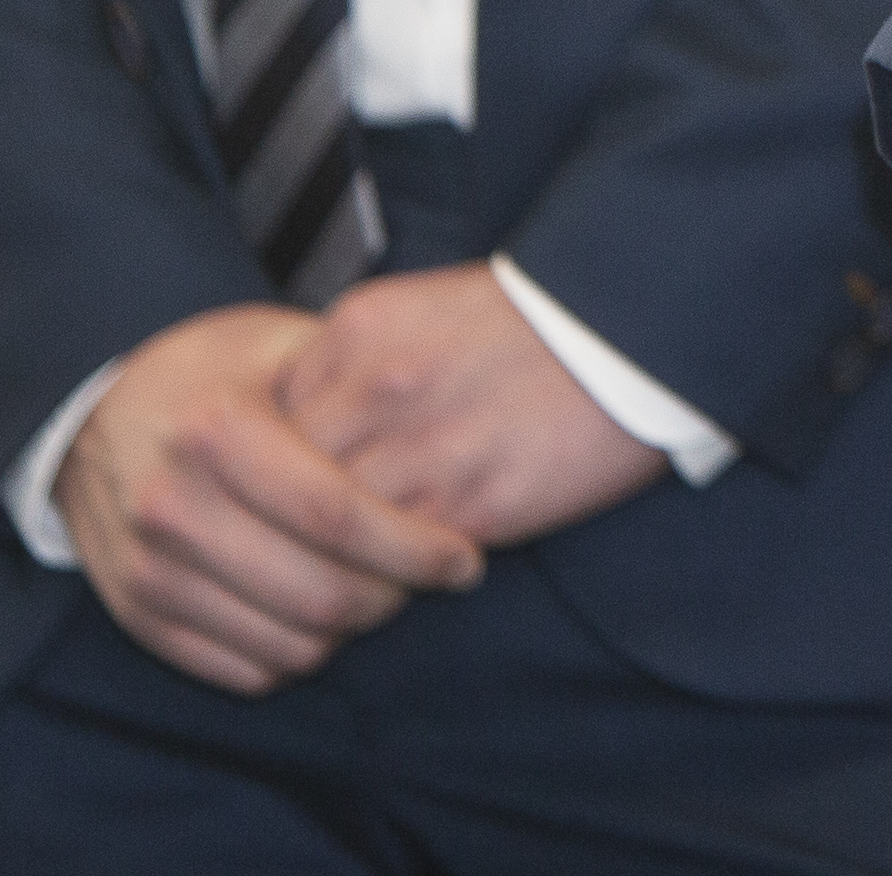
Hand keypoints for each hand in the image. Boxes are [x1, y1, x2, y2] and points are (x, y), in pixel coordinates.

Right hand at [56, 305, 482, 694]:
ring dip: (350, 630)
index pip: (337, 517)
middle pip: (318, 593)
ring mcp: (148, 569)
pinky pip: (244, 669)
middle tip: (427, 578)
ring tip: (377, 589)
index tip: (464, 558)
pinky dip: (298, 651)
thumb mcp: (276, 346)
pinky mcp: (136, 614)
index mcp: (216, 432)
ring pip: (288, 643)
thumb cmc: (211, 373)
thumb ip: (351, 386)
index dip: (416, 548)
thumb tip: (441, 434)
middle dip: (395, 596)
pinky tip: (320, 610)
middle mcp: (172, 506)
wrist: (89, 413)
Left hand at [275, 264, 664, 551]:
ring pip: (327, 533)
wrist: (628, 324)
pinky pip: (393, 562)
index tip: (281, 495)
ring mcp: (416, 444)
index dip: (268, 469)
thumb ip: (353, 363)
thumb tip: (308, 427)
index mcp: (356, 329)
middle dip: (282, 526)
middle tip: (296, 555)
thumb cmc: (531, 316)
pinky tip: (400, 581)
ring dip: (330, 563)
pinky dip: (386, 579)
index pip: (263, 420)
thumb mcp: (420, 310)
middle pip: (280, 482)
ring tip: (345, 580)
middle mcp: (373, 386)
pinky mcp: (469, 500)